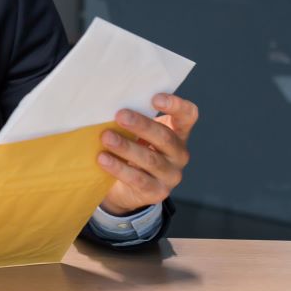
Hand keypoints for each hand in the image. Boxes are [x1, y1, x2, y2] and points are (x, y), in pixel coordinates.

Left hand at [98, 93, 197, 215]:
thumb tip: (107, 103)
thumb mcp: (134, 133)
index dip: (176, 105)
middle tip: (120, 115)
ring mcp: (170, 175)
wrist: (123, 188)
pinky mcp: (157, 192)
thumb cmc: (130, 151)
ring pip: (150, 159)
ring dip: (126, 147)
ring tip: (106, 137)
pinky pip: (138, 179)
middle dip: (141, 125)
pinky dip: (119, 168)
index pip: (187, 115)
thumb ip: (131, 120)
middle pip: (165, 137)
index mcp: (177, 133)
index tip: (155, 98)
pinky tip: (103, 159)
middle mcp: (179, 154)